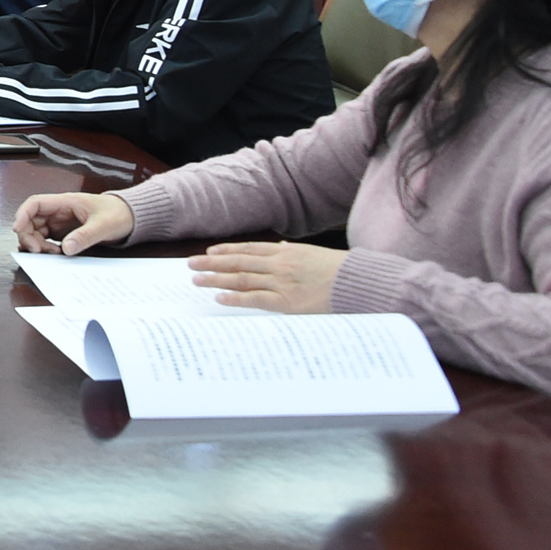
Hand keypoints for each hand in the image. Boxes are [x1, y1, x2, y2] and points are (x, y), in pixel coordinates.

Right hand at [14, 191, 134, 254]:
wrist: (130, 217)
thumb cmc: (118, 214)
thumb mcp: (104, 226)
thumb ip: (85, 236)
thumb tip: (66, 248)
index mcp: (65, 202)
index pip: (35, 203)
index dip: (22, 215)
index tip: (17, 229)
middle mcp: (59, 211)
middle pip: (31, 220)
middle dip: (28, 235)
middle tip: (36, 251)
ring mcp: (60, 222)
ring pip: (37, 231)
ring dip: (37, 244)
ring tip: (50, 254)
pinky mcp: (64, 232)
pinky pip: (46, 239)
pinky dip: (46, 248)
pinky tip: (55, 255)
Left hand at [187, 242, 343, 313]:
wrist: (359, 283)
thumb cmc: (341, 270)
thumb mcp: (315, 254)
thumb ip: (294, 252)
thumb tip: (281, 247)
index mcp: (286, 252)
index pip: (249, 249)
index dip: (227, 250)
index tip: (210, 251)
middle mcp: (279, 264)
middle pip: (238, 262)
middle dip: (212, 262)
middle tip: (191, 263)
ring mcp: (281, 282)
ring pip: (241, 279)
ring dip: (215, 278)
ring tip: (196, 279)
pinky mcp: (286, 302)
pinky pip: (255, 299)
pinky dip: (235, 297)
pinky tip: (218, 296)